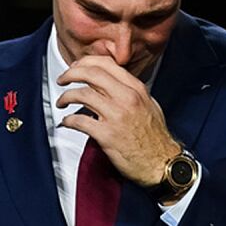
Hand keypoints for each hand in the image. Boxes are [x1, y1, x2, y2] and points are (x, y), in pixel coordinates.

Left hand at [57, 56, 179, 186]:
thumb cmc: (157, 139)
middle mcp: (126, 98)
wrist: (163, 163)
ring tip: (62, 102)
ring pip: (81, 94)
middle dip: (71, 73)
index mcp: (136, 89)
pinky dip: (68, 120)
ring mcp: (116, 116)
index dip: (86, 62)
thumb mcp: (150, 105)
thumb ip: (132, 92)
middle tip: (63, 79)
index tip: (77, 67)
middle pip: (91, 74)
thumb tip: (114, 84)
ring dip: (66, 96)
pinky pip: (79, 120)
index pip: (106, 64)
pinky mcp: (107, 135)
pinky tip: (67, 122)